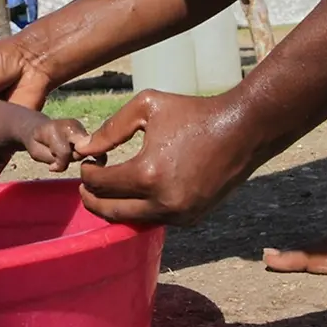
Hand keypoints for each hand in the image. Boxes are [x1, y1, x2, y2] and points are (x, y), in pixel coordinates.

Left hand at [23, 118, 97, 172]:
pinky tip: (69, 148)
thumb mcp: (37, 154)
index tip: (52, 165)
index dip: (59, 164)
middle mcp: (70, 124)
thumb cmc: (36, 143)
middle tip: (59, 156)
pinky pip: (86, 147)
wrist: (37, 127)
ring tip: (62, 151)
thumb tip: (74, 159)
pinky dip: (78, 151)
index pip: (65, 153)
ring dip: (74, 155)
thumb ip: (54, 159)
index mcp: (54, 129)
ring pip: (85, 150)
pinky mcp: (84, 129)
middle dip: (72, 158)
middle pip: (81, 151)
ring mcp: (79, 126)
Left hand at [75, 90, 261, 225]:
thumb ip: (111, 128)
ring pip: (132, 219)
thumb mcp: (147, 106)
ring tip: (109, 188)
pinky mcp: (192, 219)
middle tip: (87, 183)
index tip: (90, 160)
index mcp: (147, 174)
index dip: (87, 172)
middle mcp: (161, 202)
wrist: (241, 130)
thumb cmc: (193, 112)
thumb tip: (84, 148)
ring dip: (115, 206)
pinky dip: (140, 209)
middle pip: (111, 210)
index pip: (100, 183)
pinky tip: (135, 192)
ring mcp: (179, 215)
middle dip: (93, 197)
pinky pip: (155, 220)